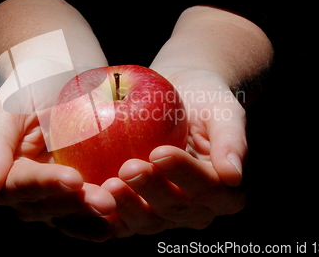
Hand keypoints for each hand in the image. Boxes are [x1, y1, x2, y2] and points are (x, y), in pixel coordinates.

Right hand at [0, 92, 115, 240]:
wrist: (58, 82)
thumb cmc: (28, 90)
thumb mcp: (5, 109)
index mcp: (7, 177)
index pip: (23, 185)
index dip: (47, 184)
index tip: (73, 179)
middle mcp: (31, 196)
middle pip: (52, 207)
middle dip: (79, 205)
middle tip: (106, 200)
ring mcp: (58, 200)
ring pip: (75, 216)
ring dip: (97, 216)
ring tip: (122, 207)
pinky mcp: (83, 197)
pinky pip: (94, 213)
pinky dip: (110, 218)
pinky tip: (129, 217)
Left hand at [101, 68, 247, 236]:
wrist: (177, 97)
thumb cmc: (204, 99)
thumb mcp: (223, 110)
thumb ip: (232, 140)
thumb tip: (233, 175)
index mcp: (225, 192)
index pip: (207, 187)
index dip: (184, 174)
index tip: (160, 152)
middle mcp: (196, 210)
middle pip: (174, 209)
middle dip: (150, 191)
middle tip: (128, 168)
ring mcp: (164, 214)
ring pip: (145, 221)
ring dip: (125, 206)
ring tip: (106, 185)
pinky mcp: (135, 209)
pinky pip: (118, 218)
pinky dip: (102, 212)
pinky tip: (85, 195)